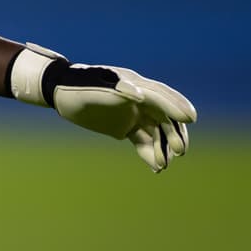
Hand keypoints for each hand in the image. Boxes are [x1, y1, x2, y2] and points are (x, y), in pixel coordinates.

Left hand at [10, 44, 196, 172]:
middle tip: (179, 151)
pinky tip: (155, 167)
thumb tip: (140, 95)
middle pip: (164, 117)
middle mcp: (139, 98)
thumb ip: (116, 90)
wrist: (59, 92)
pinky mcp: (127, 126)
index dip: (175, 106)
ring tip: (162, 165)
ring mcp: (134, 113)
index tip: (190, 119)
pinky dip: (151, 152)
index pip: (160, 96)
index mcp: (134, 84)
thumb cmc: (76, 86)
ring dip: (162, 147)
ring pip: (156, 131)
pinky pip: (144, 140)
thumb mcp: (93, 86)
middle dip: (173, 133)